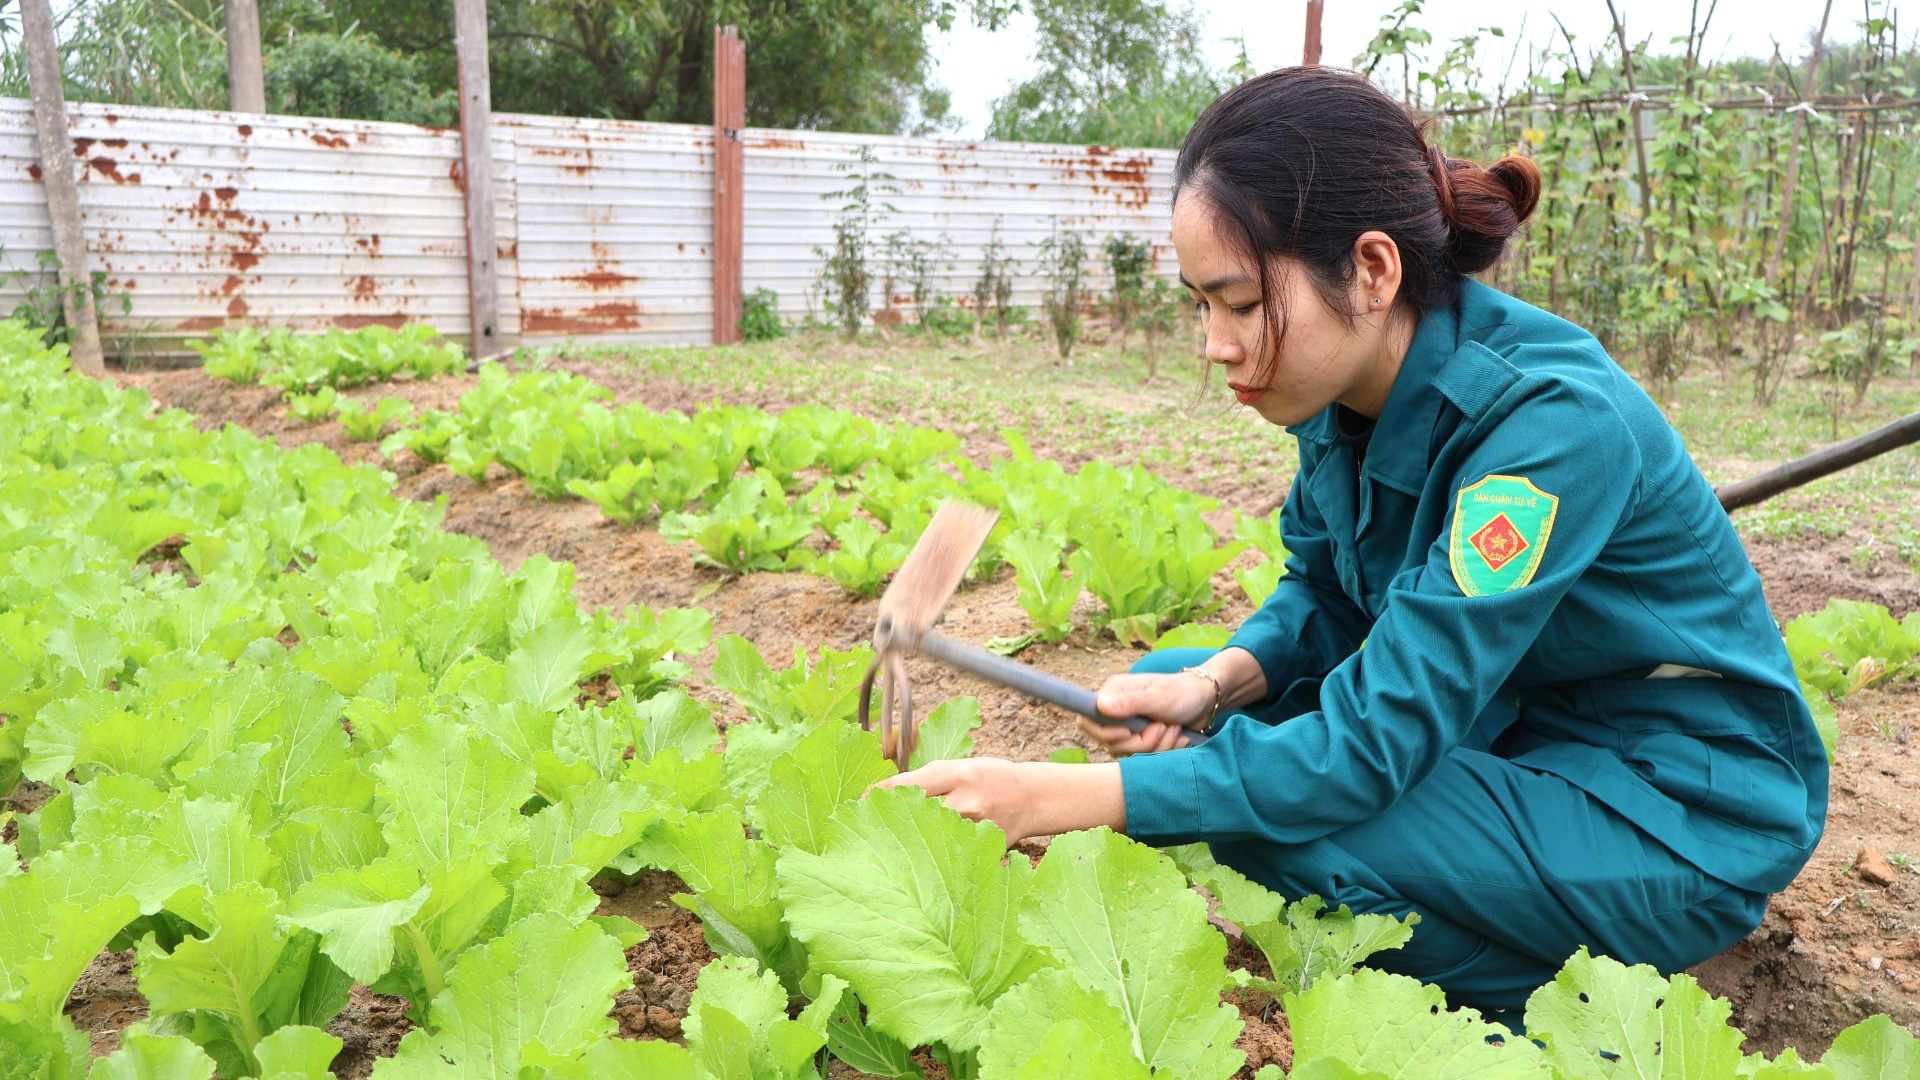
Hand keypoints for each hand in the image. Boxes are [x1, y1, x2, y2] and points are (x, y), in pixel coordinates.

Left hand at [875, 758, 1123, 843]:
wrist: (1033, 797)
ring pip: (930, 839)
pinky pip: (950, 854)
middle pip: (913, 815)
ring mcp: (974, 827)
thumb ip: (929, 778)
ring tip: (888, 849)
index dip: (878, 796)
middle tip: (864, 831)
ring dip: (909, 844)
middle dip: (889, 822)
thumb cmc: (991, 777)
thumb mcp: (961, 765)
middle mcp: (964, 799)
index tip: (858, 805)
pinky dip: (934, 857)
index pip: (906, 785)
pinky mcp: (981, 847)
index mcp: (955, 773)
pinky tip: (921, 863)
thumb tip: (888, 792)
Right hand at [1083, 671, 1213, 757]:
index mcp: (1113, 693)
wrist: (1205, 701)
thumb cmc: (1182, 693)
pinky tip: (1176, 736)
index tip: (1129, 731)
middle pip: (1110, 742)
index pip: (1087, 719)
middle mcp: (1116, 710)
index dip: (1105, 733)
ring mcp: (1128, 726)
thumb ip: (1130, 703)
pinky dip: (1163, 750)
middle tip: (1162, 727)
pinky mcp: (1140, 739)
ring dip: (1156, 746)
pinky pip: (1143, 757)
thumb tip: (1100, 706)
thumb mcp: (1159, 698)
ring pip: (1128, 752)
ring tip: (1173, 728)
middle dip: (1140, 742)